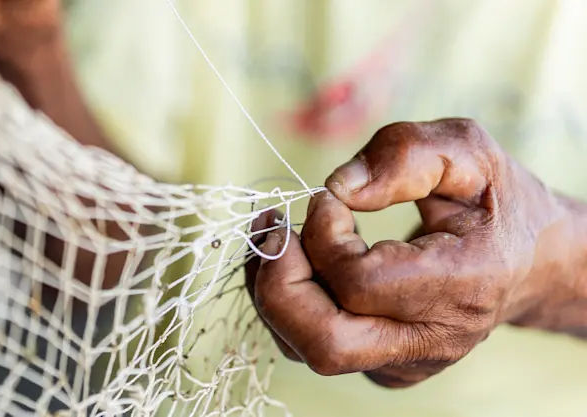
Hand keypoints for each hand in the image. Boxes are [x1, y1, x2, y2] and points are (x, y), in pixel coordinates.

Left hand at [246, 118, 586, 387]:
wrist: (528, 260)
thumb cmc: (492, 201)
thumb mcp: (466, 151)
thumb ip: (404, 155)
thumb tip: (337, 188)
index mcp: (462, 285)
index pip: (360, 284)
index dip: (323, 235)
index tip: (329, 198)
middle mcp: (432, 340)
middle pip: (325, 342)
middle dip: (277, 281)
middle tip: (274, 227)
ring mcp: (405, 362)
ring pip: (305, 349)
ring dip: (271, 288)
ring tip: (276, 234)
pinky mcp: (383, 367)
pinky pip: (310, 345)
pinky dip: (287, 302)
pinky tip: (297, 260)